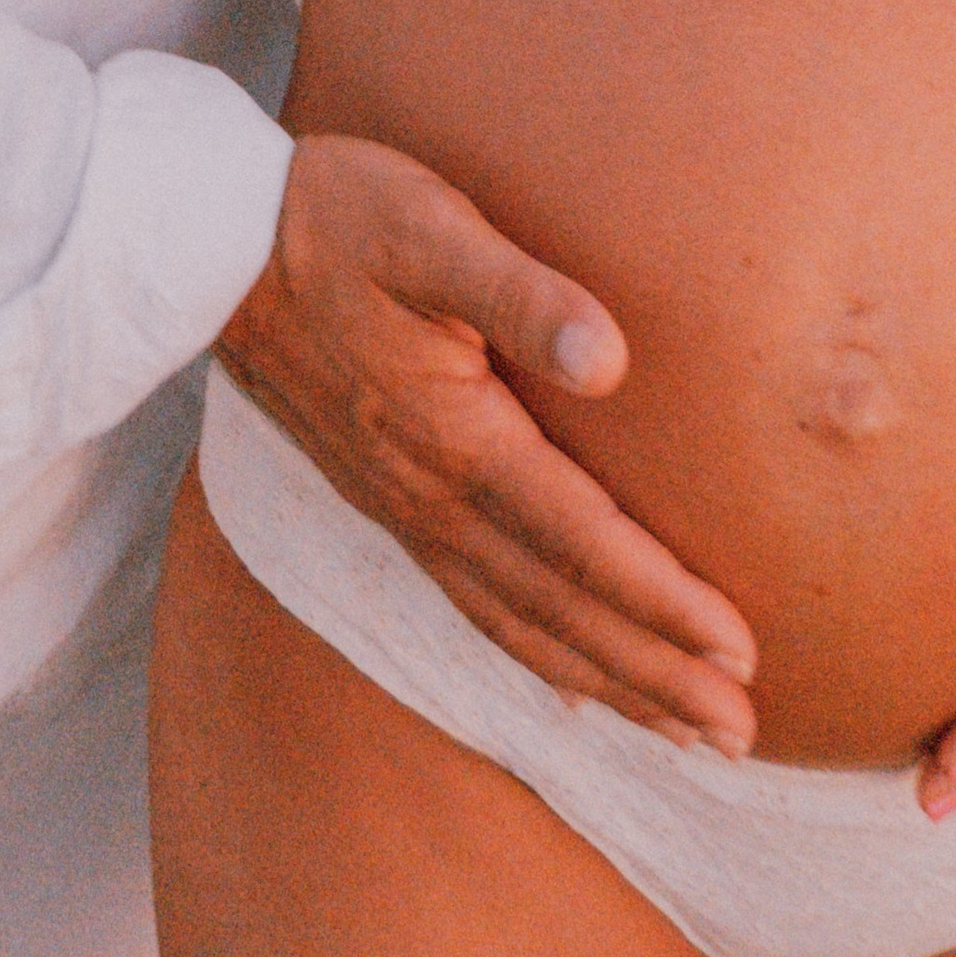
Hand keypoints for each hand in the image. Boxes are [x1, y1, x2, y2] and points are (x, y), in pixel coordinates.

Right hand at [216, 131, 758, 752]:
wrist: (213, 246)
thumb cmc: (337, 218)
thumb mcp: (431, 229)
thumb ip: (522, 294)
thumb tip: (611, 360)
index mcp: (457, 439)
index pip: (581, 544)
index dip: (663, 604)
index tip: (741, 654)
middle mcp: (432, 498)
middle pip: (560, 611)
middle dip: (654, 677)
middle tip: (737, 738)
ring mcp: (405, 508)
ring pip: (520, 625)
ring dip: (607, 684)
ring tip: (683, 735)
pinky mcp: (387, 500)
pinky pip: (473, 606)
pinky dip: (533, 658)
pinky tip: (569, 687)